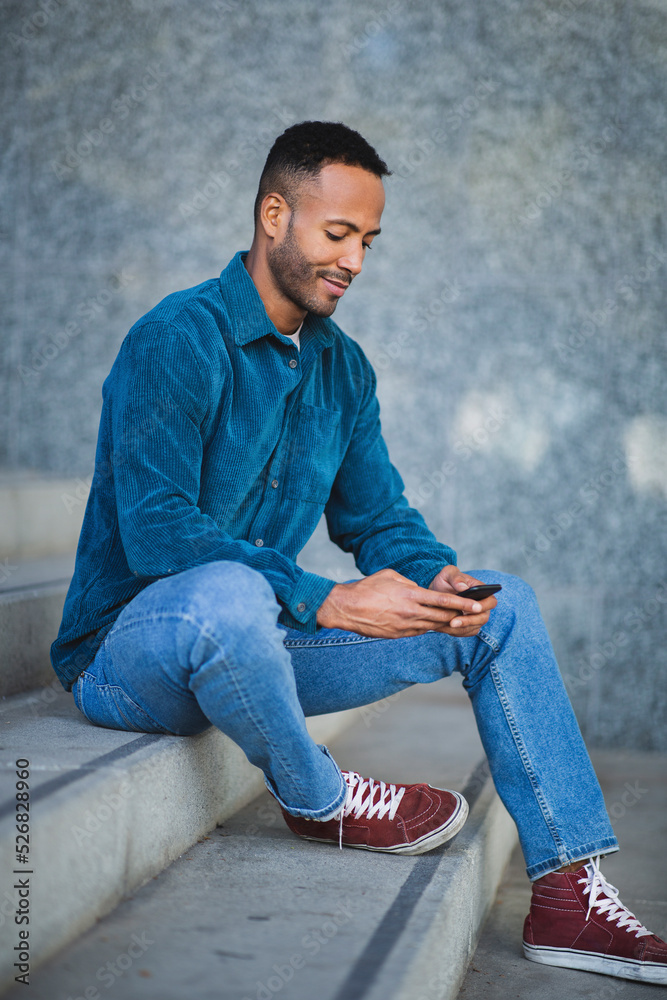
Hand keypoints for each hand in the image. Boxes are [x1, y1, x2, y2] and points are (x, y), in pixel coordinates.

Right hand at [316, 566, 491, 637]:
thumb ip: (409, 582)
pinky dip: (430, 627)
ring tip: (460, 620)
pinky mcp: (398, 635)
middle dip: (461, 616)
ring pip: (434, 626)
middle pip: (444, 617)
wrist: (346, 608)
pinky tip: (435, 624)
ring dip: (447, 623)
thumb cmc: (367, 588)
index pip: (444, 601)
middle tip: (475, 614)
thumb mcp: (391, 575)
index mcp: (411, 595)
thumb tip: (419, 589)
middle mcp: (411, 613)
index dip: (463, 603)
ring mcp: (405, 626)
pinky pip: (420, 632)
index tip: (477, 605)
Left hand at [428, 565, 496, 635]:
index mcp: (483, 592)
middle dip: (468, 621)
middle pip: (483, 618)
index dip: (483, 607)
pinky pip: (464, 633)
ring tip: (445, 625)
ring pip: (473, 628)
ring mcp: (476, 618)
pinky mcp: (468, 627)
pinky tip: (442, 628)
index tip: (469, 608)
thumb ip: (456, 577)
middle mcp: (482, 607)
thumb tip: (464, 587)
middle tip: (453, 622)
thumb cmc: (445, 581)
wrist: (435, 593)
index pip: (491, 601)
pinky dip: (454, 632)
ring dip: (459, 628)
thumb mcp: (448, 573)